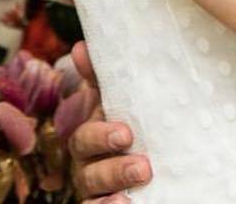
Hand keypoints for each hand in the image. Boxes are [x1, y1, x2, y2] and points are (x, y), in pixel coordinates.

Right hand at [68, 41, 150, 201]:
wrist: (155, 163)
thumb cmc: (136, 124)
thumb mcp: (127, 101)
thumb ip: (104, 77)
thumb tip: (80, 46)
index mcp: (95, 131)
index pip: (88, 130)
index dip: (101, 132)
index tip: (126, 133)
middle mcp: (89, 159)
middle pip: (88, 158)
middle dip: (110, 154)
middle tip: (138, 154)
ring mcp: (94, 184)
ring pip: (91, 184)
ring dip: (114, 179)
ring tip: (141, 175)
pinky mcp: (101, 202)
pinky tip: (124, 202)